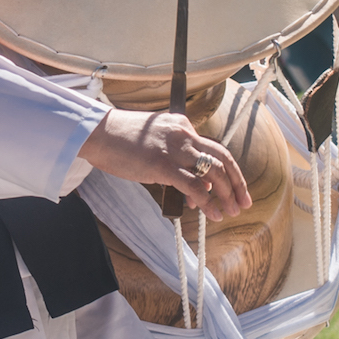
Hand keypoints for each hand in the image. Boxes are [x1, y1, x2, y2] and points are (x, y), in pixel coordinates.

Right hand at [77, 110, 250, 221]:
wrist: (95, 133)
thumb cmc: (118, 140)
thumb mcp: (152, 140)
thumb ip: (173, 157)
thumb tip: (190, 185)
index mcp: (181, 125)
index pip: (213, 148)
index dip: (225, 171)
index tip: (231, 188)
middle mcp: (184, 134)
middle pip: (222, 158)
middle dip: (237, 182)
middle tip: (243, 201)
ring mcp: (174, 149)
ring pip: (214, 172)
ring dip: (226, 194)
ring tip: (230, 211)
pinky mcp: (163, 166)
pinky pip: (194, 186)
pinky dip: (206, 202)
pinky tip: (211, 213)